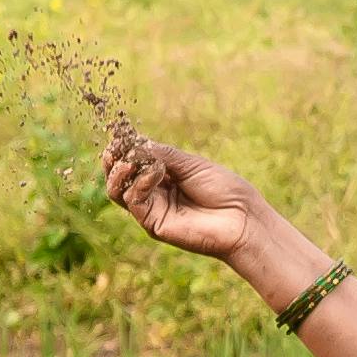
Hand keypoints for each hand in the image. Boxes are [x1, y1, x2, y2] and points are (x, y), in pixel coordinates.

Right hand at [104, 134, 281, 270]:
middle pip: (119, 177)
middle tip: (114, 147)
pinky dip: (140, 184)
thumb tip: (134, 143)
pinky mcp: (153, 224)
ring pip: (118, 192)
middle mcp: (153, 193)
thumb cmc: (223, 189)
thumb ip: (162, 155)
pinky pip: (135, 202)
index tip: (119, 133)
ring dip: (120, 172)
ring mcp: (152, 209)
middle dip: (113, 160)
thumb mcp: (190, 164)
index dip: (123, 148)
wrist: (242, 217)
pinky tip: (156, 172)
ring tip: (128, 160)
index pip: (133, 161)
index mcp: (162, 176)